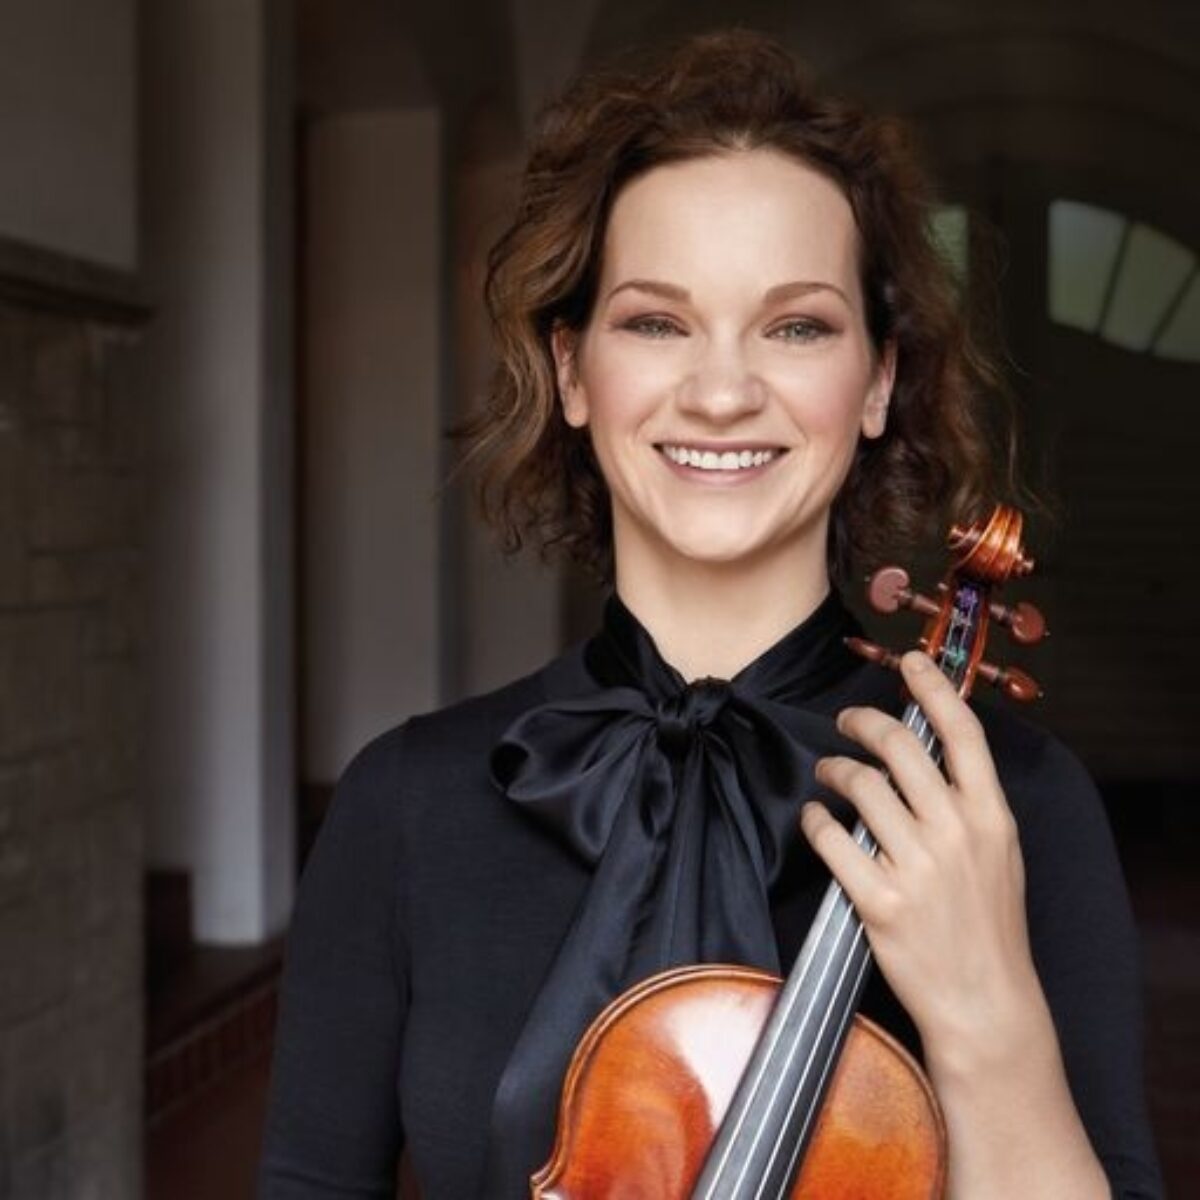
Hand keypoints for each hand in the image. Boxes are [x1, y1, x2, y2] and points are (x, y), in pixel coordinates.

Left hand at [799, 650, 1042, 1069]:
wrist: (985, 1002)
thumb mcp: (1001, 854)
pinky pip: (832, 839)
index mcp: (992, 816)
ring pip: (860, 786)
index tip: (911, 661)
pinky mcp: (880, 900)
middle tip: (846, 721)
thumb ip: (971, 802)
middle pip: (899, 746)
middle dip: (864, 721)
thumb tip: (934, 751)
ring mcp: (917, 867)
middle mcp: (956, 832)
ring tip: (828, 774)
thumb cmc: (990, 926)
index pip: (963, 733)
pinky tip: (813, 818)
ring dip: (834, 770)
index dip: (934, 688)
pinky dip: (815, 820)